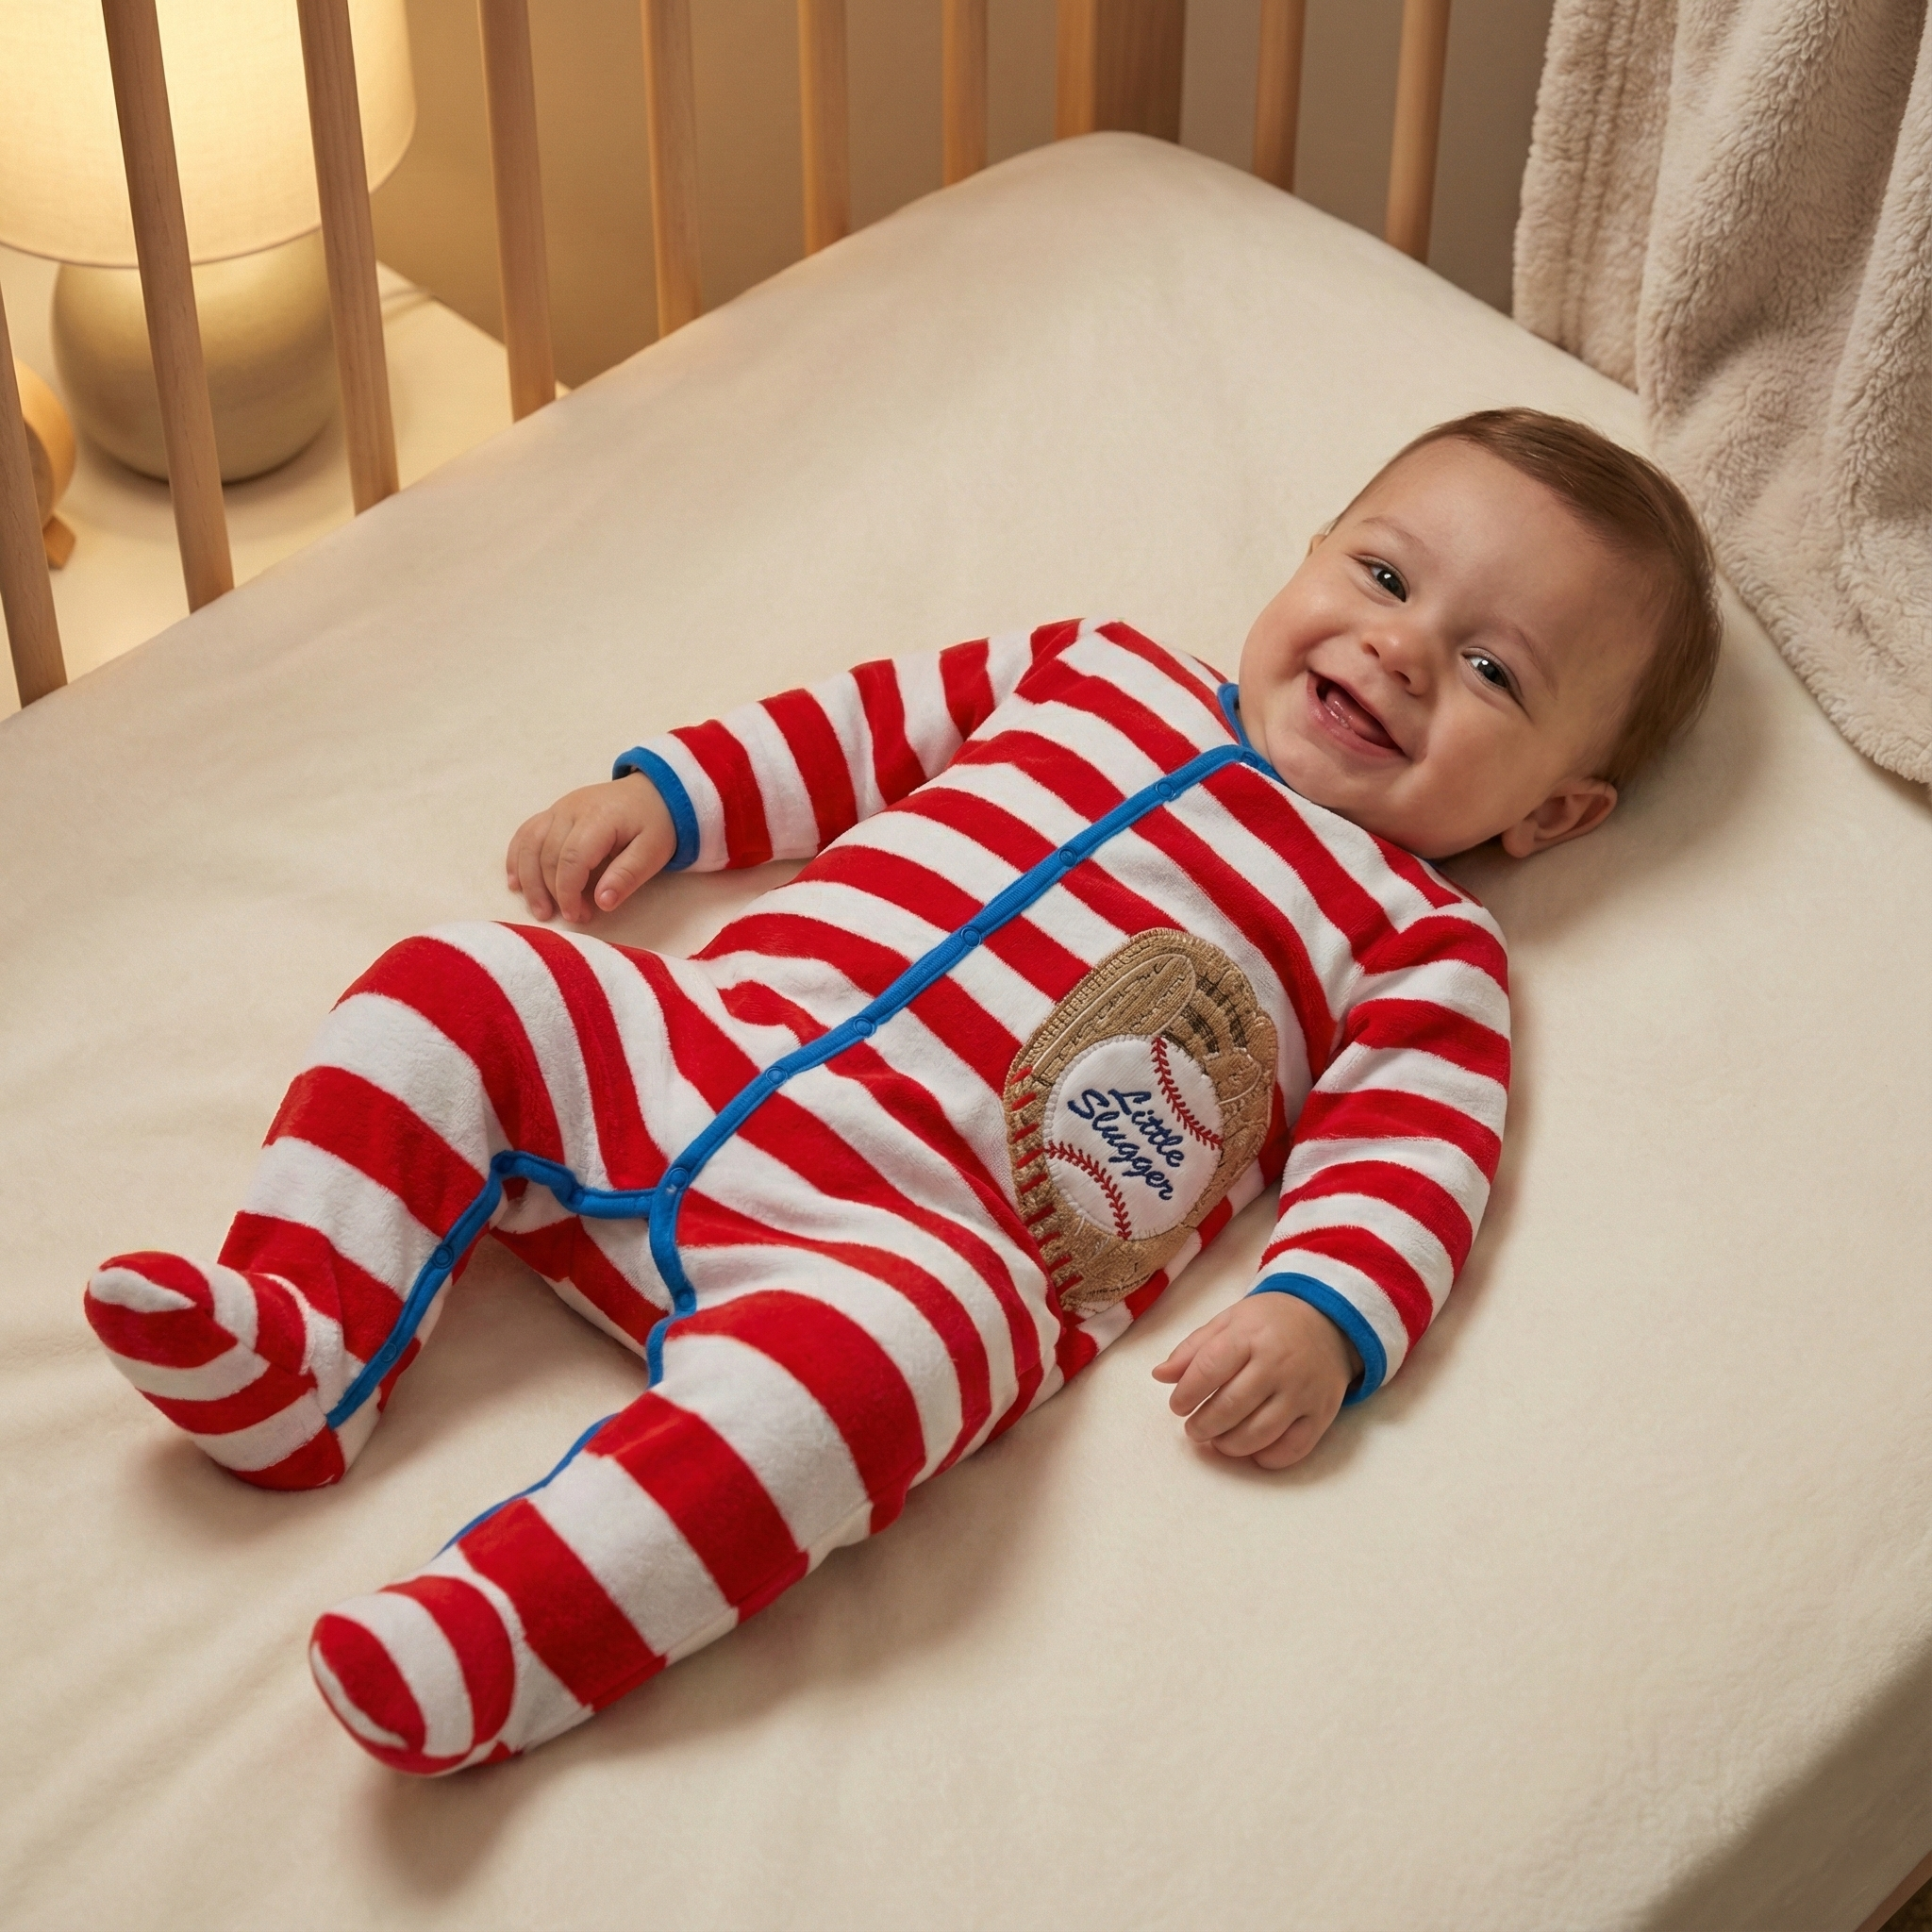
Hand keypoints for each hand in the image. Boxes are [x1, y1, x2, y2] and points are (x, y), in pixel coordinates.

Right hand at [505, 774, 675, 922]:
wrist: (655, 792)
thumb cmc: (656, 824)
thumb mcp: (653, 852)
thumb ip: (627, 876)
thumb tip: (602, 903)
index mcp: (599, 818)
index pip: (571, 859)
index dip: (567, 892)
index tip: (577, 916)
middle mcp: (571, 810)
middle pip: (547, 855)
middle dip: (552, 892)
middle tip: (570, 917)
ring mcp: (559, 808)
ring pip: (529, 845)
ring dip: (528, 880)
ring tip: (539, 909)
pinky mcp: (553, 812)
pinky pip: (526, 833)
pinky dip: (517, 858)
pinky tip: (516, 882)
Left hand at [1152, 1294, 1360, 1469]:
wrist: (1329, 1320)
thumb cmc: (1269, 1322)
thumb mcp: (1229, 1321)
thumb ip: (1193, 1348)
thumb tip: (1159, 1375)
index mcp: (1249, 1335)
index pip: (1208, 1369)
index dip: (1186, 1394)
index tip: (1178, 1405)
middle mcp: (1277, 1364)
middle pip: (1231, 1407)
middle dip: (1203, 1426)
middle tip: (1193, 1429)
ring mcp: (1302, 1391)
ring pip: (1259, 1433)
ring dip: (1229, 1445)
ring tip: (1217, 1440)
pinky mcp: (1322, 1413)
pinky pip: (1293, 1448)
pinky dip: (1268, 1458)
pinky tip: (1252, 1451)